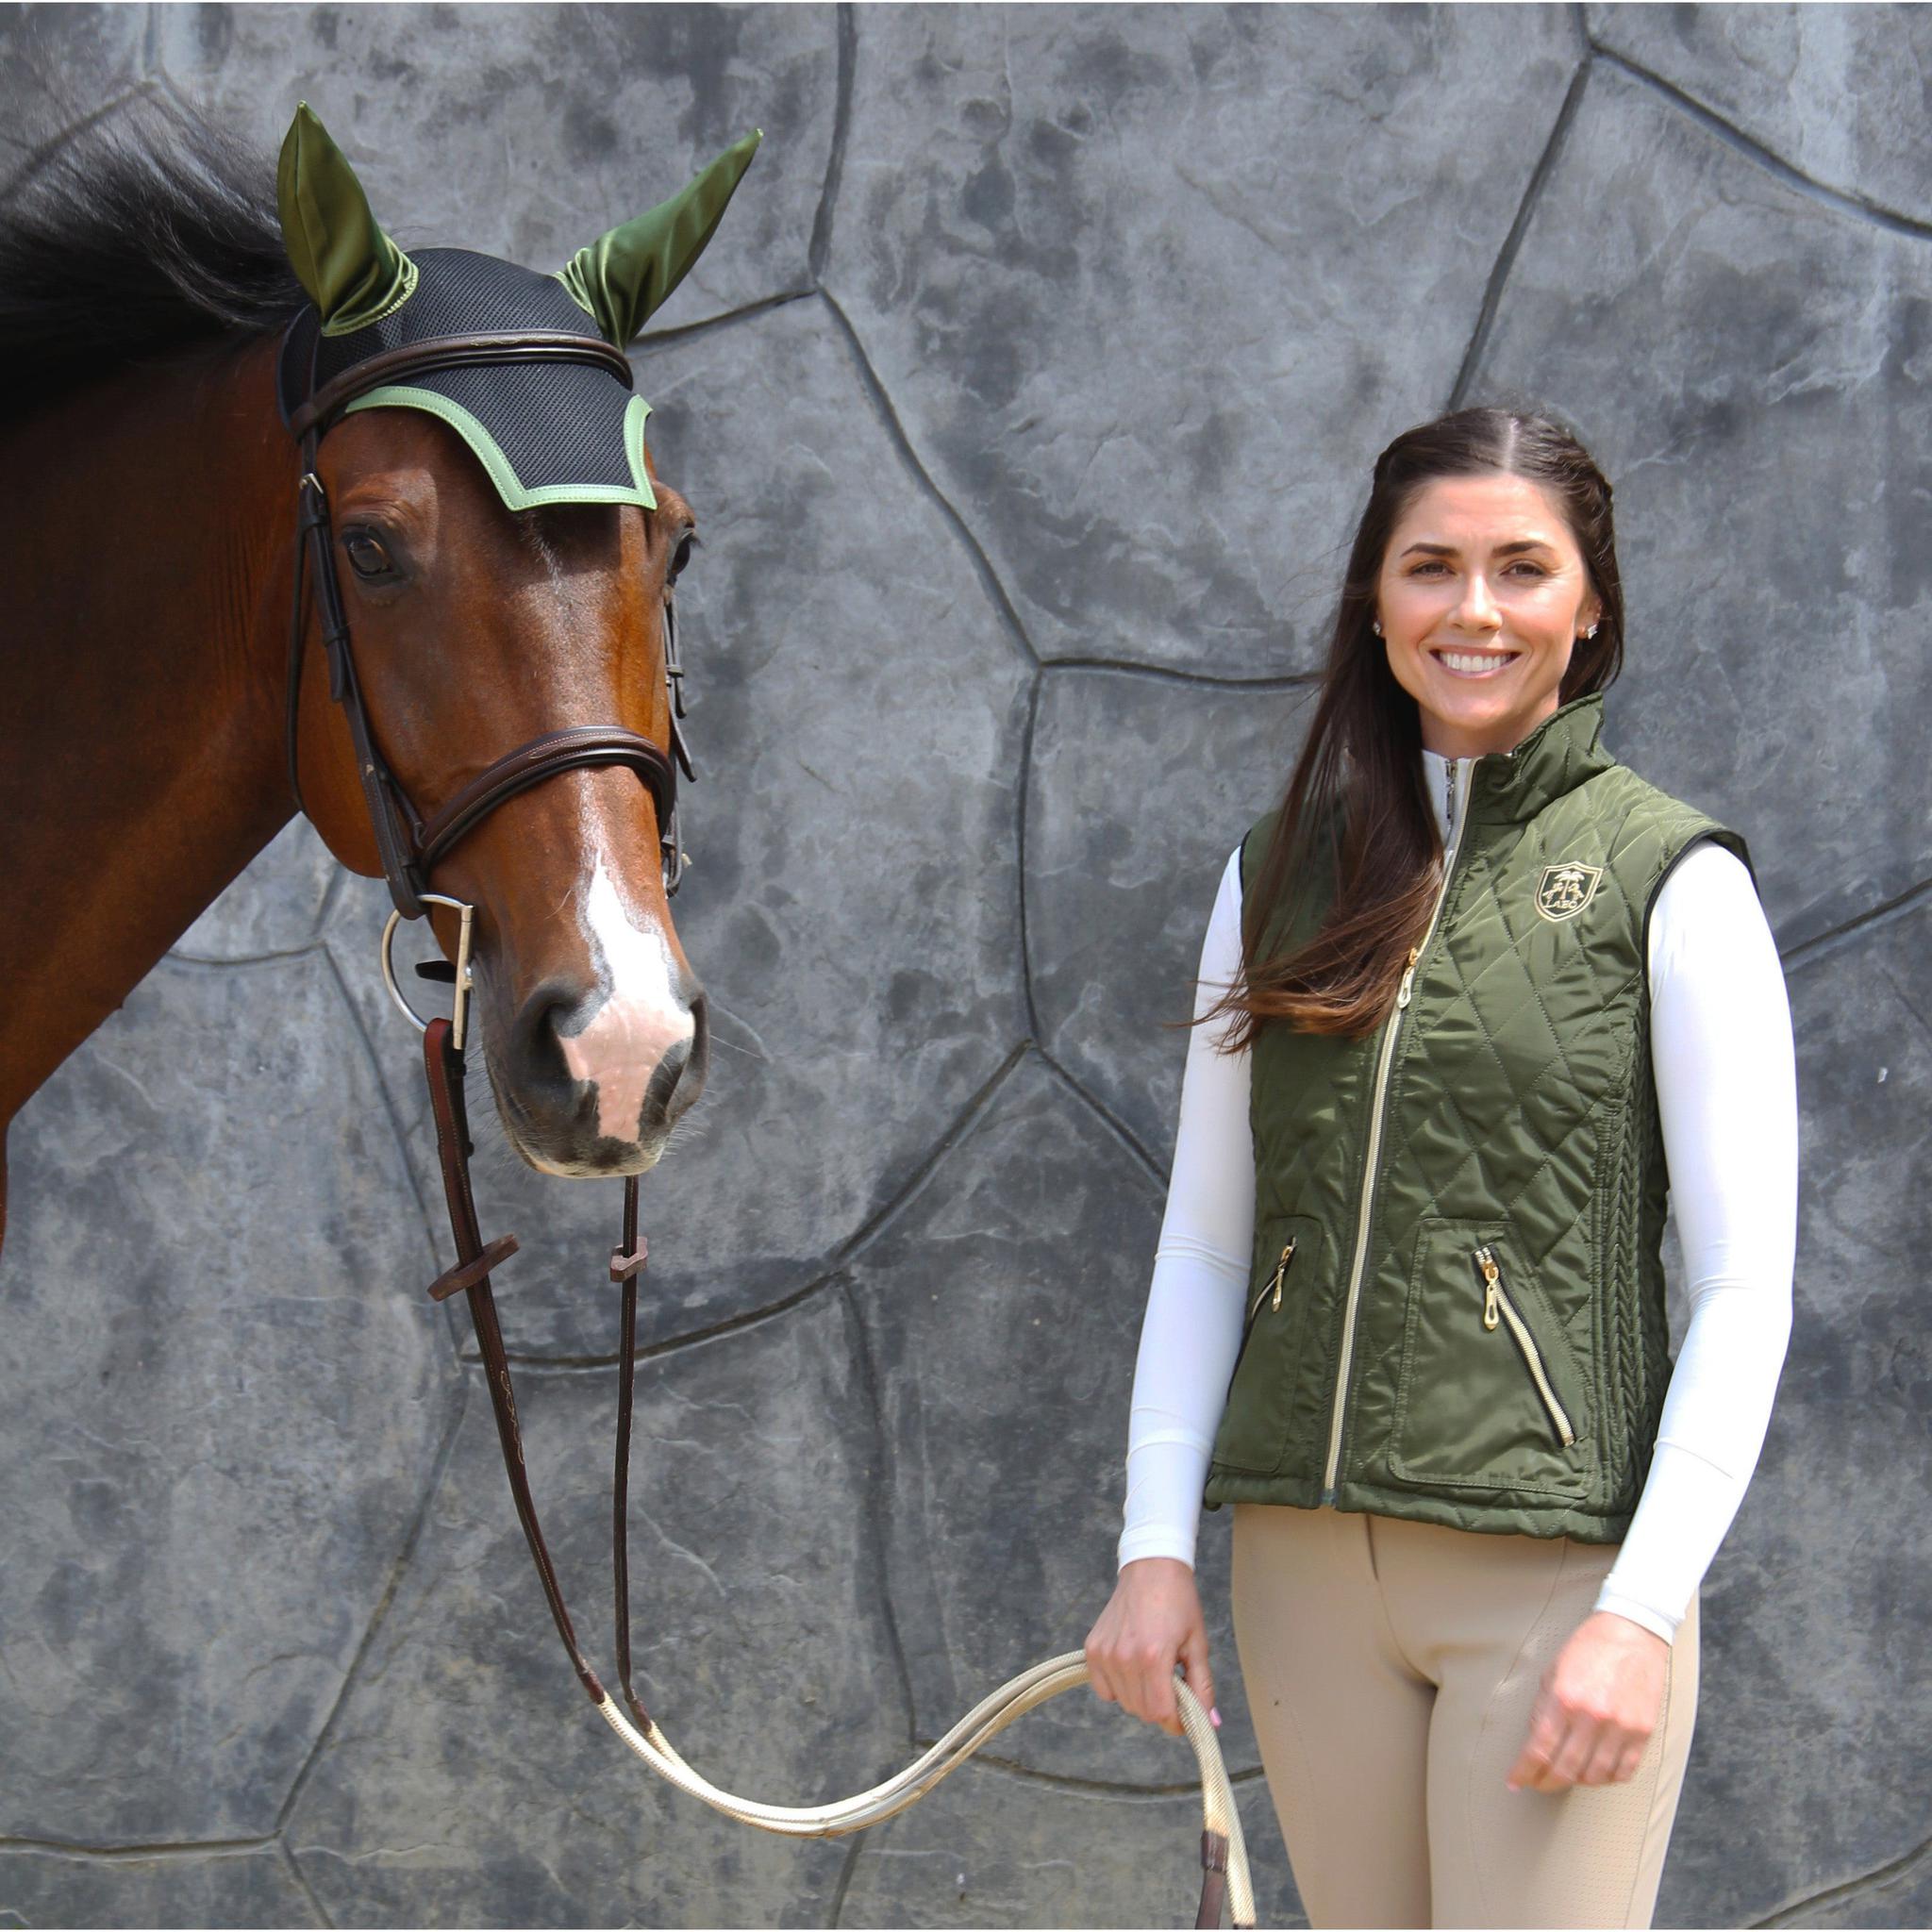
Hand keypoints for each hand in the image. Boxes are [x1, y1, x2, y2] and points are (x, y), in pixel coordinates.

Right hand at [1083, 1557, 1218, 1738]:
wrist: (1151, 1567)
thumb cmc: (1179, 1602)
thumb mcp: (1197, 1643)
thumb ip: (1202, 1686)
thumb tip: (1210, 1722)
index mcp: (1154, 1657)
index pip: (1160, 1713)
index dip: (1176, 1722)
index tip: (1185, 1716)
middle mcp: (1125, 1657)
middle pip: (1142, 1711)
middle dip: (1161, 1708)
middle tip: (1172, 1687)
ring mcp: (1105, 1653)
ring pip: (1124, 1702)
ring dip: (1141, 1698)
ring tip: (1154, 1671)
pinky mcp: (1092, 1649)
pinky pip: (1104, 1689)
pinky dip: (1118, 1688)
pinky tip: (1132, 1668)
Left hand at [1506, 1609, 1668, 1791]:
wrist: (1633, 1632)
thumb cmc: (1589, 1648)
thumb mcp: (1553, 1670)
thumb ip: (1543, 1708)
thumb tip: (1534, 1742)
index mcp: (1564, 1698)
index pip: (1538, 1749)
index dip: (1523, 1772)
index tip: (1514, 1782)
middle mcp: (1592, 1717)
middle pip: (1565, 1770)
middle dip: (1546, 1782)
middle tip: (1538, 1784)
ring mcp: (1621, 1727)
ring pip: (1595, 1777)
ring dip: (1576, 1781)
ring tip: (1567, 1774)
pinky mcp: (1643, 1732)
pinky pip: (1624, 1772)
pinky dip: (1607, 1779)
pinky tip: (1596, 1772)